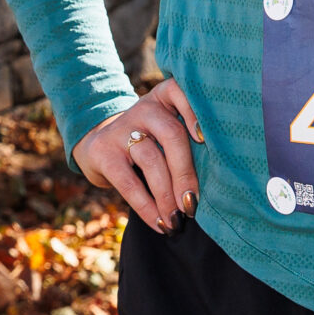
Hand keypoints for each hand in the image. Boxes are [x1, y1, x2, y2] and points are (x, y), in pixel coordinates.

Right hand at [73, 79, 202, 231]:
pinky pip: (129, 183)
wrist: (96, 144)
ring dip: (167, 195)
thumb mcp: (164, 130)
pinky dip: (147, 207)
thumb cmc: (148, 143)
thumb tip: (217, 182)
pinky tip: (159, 223)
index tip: (203, 139)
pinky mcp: (104, 153)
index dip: (193, 113)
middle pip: (171, 135)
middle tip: (193, 203)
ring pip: (152, 160)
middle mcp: (144, 108)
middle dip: (185, 173)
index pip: (179, 91)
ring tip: (178, 220)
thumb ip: (185, 143)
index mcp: (164, 98)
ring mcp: (121, 129)